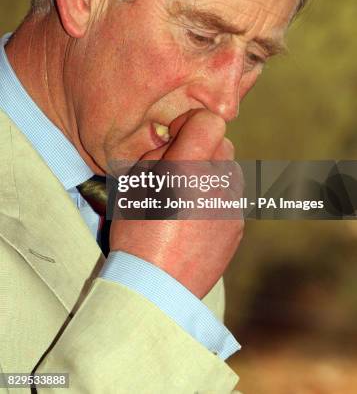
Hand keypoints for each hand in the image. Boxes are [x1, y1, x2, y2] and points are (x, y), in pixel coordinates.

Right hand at [110, 109, 243, 297]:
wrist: (157, 287)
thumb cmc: (137, 233)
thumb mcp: (133, 184)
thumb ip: (158, 155)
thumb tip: (177, 140)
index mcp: (186, 168)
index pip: (209, 121)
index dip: (191, 122)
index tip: (178, 135)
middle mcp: (215, 182)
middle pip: (223, 143)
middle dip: (203, 148)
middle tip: (180, 169)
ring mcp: (231, 204)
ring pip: (230, 169)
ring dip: (213, 173)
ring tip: (189, 196)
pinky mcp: (239, 224)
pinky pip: (232, 197)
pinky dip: (218, 199)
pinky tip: (197, 219)